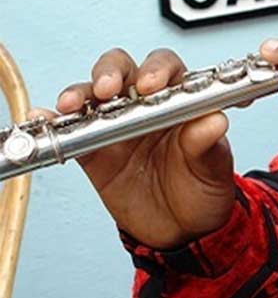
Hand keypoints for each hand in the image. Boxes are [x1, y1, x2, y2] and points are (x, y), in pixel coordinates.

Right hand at [36, 48, 235, 248]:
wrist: (183, 229)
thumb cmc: (202, 188)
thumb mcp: (213, 169)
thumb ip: (209, 144)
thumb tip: (214, 121)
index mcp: (180, 101)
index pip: (167, 69)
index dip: (157, 69)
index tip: (151, 84)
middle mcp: (146, 106)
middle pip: (123, 70)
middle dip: (112, 72)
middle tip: (109, 89)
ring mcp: (117, 126)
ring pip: (92, 95)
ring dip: (79, 93)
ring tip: (72, 106)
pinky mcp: (94, 152)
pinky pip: (69, 132)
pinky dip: (53, 123)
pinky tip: (43, 119)